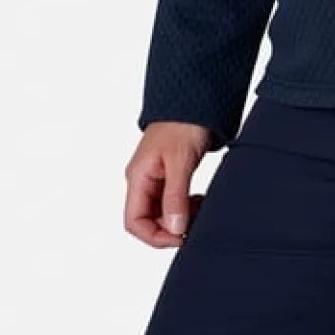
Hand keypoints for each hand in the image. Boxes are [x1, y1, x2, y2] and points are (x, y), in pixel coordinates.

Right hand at [124, 121, 214, 247]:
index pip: (134, 222)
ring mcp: (155, 177)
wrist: (195, 98)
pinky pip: (172, 200)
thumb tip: (174, 228)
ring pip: (161, 211)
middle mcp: (142, 180)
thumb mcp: (180, 161)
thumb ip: (175, 196)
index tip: (180, 236)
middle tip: (195, 222)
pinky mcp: (169, 173)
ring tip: (200, 209)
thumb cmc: (183, 122)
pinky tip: (199, 200)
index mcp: (137, 177)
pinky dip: (185, 206)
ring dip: (179, 217)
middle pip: (148, 220)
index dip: (155, 236)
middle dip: (170, 227)